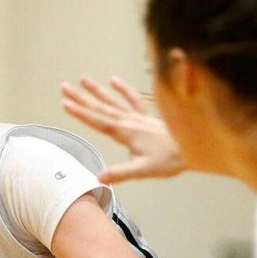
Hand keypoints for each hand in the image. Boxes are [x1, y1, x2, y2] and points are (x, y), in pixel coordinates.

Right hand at [61, 75, 184, 183]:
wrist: (192, 147)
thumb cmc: (169, 160)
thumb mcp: (142, 170)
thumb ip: (120, 173)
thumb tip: (98, 178)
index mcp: (125, 133)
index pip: (98, 121)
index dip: (81, 113)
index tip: (65, 104)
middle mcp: (129, 121)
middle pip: (101, 108)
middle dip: (81, 98)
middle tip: (64, 87)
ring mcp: (138, 117)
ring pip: (113, 101)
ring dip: (97, 91)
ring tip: (83, 79)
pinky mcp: (146, 117)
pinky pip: (132, 99)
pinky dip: (123, 89)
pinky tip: (114, 80)